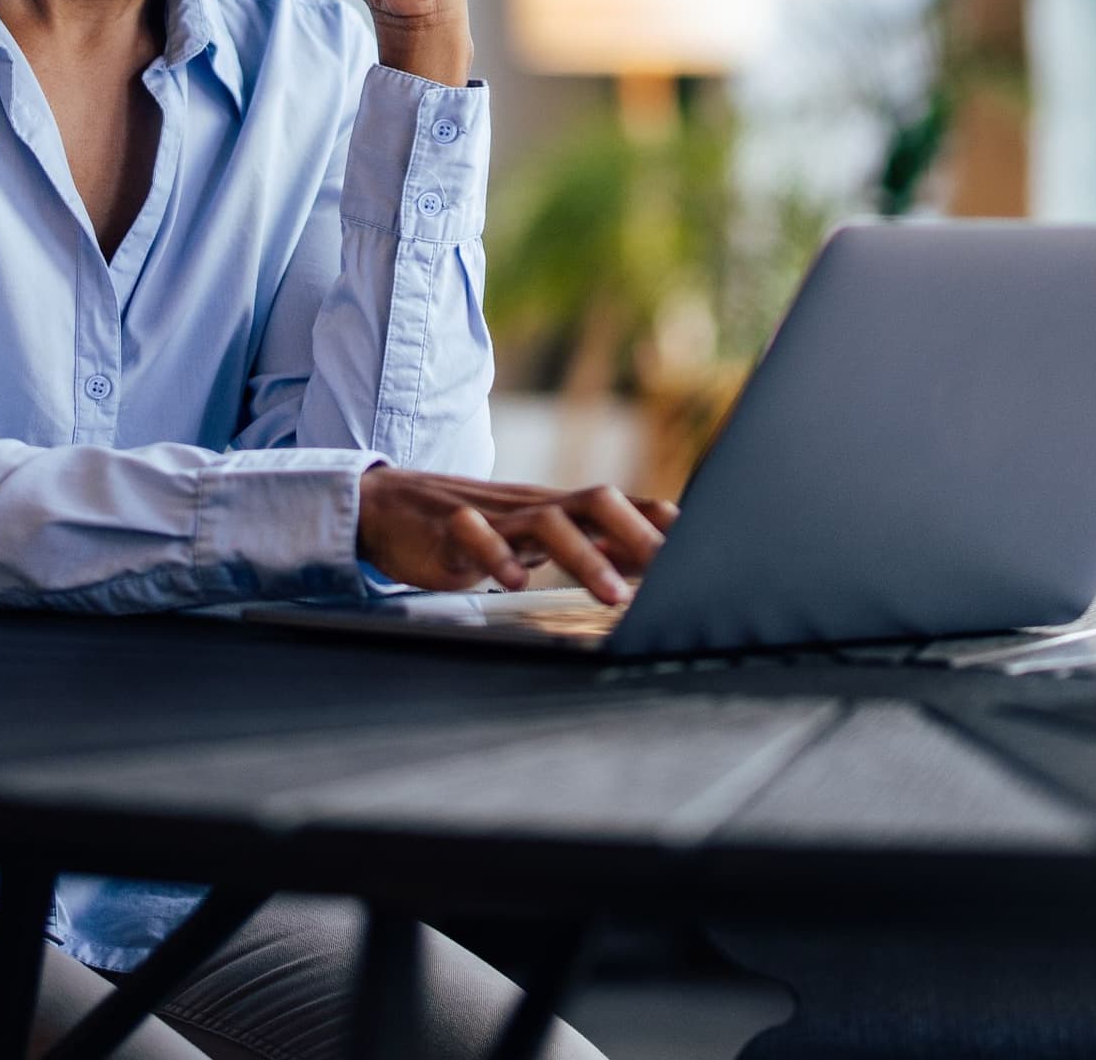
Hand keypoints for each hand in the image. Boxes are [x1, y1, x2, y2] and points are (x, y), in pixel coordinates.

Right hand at [355, 468, 676, 605]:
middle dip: (636, 533)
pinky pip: (474, 534)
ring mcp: (493, 513)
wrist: (390, 507)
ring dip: (585, 556)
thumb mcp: (539, 535)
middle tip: (670, 570)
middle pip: (596, 500)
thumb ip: (591, 544)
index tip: (705, 542)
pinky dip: (497, 555)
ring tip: (612, 594)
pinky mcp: (449, 528)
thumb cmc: (478, 528)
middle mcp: (535, 505)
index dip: (661, 519)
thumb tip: (653, 559)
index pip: (622, 503)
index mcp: (559, 507)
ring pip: (546, 521)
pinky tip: (513, 584)